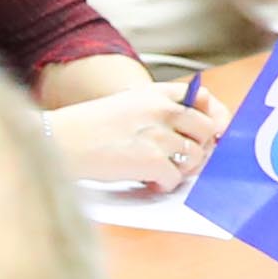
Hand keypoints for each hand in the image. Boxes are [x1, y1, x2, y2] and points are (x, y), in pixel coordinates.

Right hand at [43, 83, 218, 194]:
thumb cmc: (87, 128)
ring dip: (182, 169)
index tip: (217, 132)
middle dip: (201, 149)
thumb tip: (196, 136)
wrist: (61, 141)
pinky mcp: (151, 161)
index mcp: (155, 94)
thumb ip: (158, 113)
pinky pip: (175, 178)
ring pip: (196, 157)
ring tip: (161, 171)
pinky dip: (163, 185)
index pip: (203, 99)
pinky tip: (147, 182)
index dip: (216, 117)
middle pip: (207, 130)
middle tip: (182, 160)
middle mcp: (162, 110)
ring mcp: (158, 135)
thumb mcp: (126, 106)